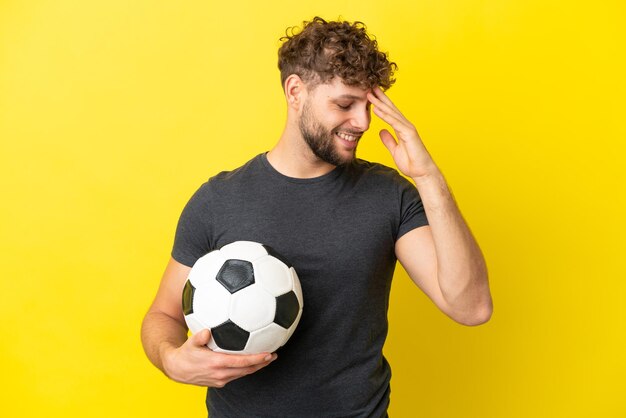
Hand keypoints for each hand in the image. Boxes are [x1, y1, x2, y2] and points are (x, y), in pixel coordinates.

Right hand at [161, 329, 276, 387]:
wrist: (176, 369)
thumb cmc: (185, 353)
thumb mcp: (190, 343)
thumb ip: (199, 337)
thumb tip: (207, 331)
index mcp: (217, 364)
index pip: (242, 362)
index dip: (256, 359)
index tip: (269, 354)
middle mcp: (221, 374)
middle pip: (247, 370)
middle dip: (262, 363)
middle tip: (274, 355)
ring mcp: (221, 380)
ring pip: (243, 373)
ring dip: (256, 367)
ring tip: (267, 359)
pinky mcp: (219, 382)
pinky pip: (236, 375)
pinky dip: (246, 369)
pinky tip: (251, 362)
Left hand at [367, 87, 436, 179]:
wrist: (422, 172)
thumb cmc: (412, 162)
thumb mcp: (395, 150)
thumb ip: (388, 140)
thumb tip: (381, 131)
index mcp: (401, 128)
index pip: (389, 113)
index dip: (380, 103)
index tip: (371, 95)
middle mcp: (405, 125)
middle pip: (391, 108)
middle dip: (380, 97)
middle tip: (370, 85)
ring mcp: (408, 128)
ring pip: (391, 113)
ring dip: (380, 103)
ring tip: (370, 93)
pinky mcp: (409, 133)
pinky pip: (394, 122)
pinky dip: (385, 115)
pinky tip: (376, 108)